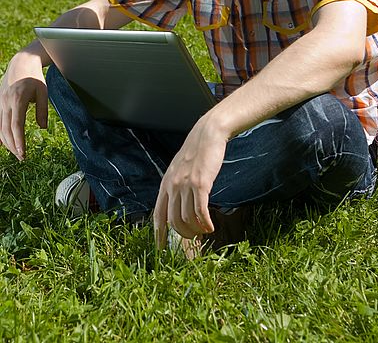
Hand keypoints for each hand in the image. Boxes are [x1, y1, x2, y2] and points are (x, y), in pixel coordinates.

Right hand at [0, 52, 47, 160]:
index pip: (16, 126)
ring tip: (16, 152)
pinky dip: (0, 133)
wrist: (21, 63)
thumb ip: (43, 110)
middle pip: (6, 130)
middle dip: (13, 146)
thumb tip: (43, 128)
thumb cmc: (35, 77)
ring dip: (6, 142)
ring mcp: (0, 103)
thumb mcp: (43, 92)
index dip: (19, 141)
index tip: (23, 153)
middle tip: (21, 158)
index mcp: (18, 100)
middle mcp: (6, 102)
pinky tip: (5, 143)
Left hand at [153, 114, 228, 248]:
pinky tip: (211, 227)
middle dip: (184, 235)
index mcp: (166, 184)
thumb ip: (176, 185)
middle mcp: (173, 186)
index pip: (158, 215)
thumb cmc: (197, 151)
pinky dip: (205, 223)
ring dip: (196, 230)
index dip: (158, 235)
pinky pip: (201, 211)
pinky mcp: (201, 184)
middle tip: (195, 240)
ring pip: (187, 218)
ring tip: (205, 232)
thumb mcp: (179, 169)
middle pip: (173, 221)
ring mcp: (186, 185)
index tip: (160, 250)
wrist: (208, 134)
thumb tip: (180, 204)